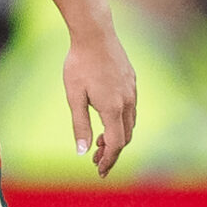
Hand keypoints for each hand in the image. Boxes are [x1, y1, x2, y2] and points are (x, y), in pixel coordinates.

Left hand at [64, 27, 137, 178]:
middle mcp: (127, 102)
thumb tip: (82, 152)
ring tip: (98, 142)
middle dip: (111, 152)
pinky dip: (121, 122)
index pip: (115, 144)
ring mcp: (132, 91)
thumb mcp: (74, 97)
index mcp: (113, 108)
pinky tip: (107, 120)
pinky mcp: (132, 82)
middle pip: (125, 137)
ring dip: (117, 137)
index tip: (99, 172)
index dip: (108, 160)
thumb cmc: (79, 64)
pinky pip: (131, 109)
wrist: (95, 35)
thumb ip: (79, 125)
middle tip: (95, 161)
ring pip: (130, 123)